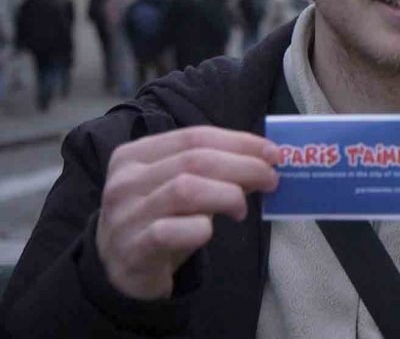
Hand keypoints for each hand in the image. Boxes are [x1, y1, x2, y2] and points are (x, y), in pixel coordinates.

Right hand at [96, 126, 279, 299]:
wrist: (118, 271)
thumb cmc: (158, 220)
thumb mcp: (180, 187)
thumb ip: (213, 171)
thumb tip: (264, 159)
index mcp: (135, 154)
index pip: (195, 135)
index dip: (239, 141)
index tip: (272, 153)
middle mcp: (125, 180)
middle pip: (195, 160)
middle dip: (244, 166)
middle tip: (271, 180)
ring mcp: (125, 215)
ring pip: (186, 189)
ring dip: (228, 195)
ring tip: (243, 209)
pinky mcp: (132, 249)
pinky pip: (172, 231)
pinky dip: (201, 228)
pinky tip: (210, 232)